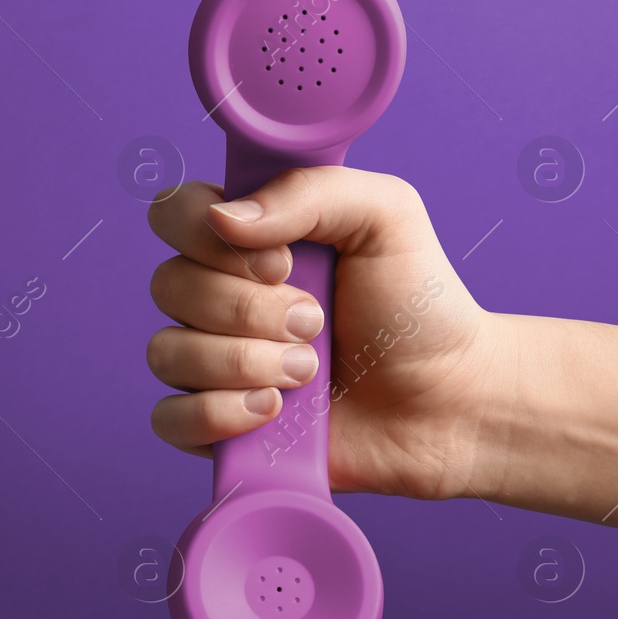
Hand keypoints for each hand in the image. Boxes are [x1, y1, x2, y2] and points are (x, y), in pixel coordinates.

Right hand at [145, 167, 505, 499]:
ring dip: (245, 362)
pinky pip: (169, 418)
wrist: (450, 401)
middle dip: (249, 309)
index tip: (283, 261)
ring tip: (309, 373)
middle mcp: (218, 297)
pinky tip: (274, 411)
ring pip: (167, 352)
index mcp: (246, 240)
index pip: (172, 214)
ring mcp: (211, 363)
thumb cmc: (420, 307)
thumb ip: (310, 191)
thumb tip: (223, 219)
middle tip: (316, 323)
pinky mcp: (216, 427)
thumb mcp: (385, 216)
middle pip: (168, 285)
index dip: (207, 235)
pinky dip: (218, 415)